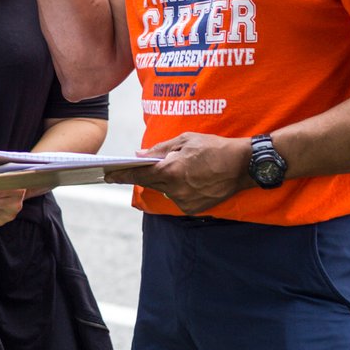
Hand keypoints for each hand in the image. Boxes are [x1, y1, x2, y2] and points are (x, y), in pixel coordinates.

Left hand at [106, 132, 252, 214]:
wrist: (243, 166)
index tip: (106, 175)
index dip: (120, 175)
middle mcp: (175, 189)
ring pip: (165, 190)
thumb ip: (160, 149)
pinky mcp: (194, 209)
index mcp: (170, 171)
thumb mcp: (185, 140)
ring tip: (183, 168)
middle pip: (150, 183)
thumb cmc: (214, 148)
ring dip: (166, 180)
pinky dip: (179, 189)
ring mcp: (185, 201)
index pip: (138, 174)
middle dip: (145, 174)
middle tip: (141, 166)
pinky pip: (178, 198)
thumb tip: (139, 155)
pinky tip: (192, 179)